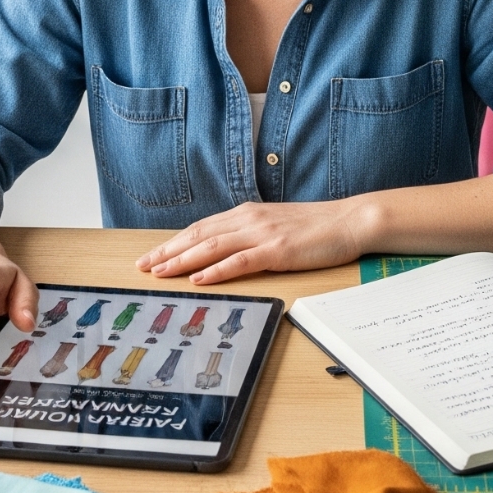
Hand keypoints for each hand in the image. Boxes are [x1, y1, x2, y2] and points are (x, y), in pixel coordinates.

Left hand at [135, 199, 369, 284]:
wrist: (350, 220)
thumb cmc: (316, 227)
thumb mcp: (275, 225)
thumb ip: (250, 233)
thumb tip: (226, 250)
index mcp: (246, 213)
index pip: (201, 228)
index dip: (173, 243)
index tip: (152, 256)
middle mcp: (249, 219)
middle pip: (198, 235)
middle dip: (168, 252)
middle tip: (143, 266)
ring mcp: (262, 233)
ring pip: (212, 246)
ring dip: (183, 260)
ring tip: (161, 272)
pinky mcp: (277, 250)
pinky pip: (241, 261)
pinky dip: (217, 270)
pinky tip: (200, 278)